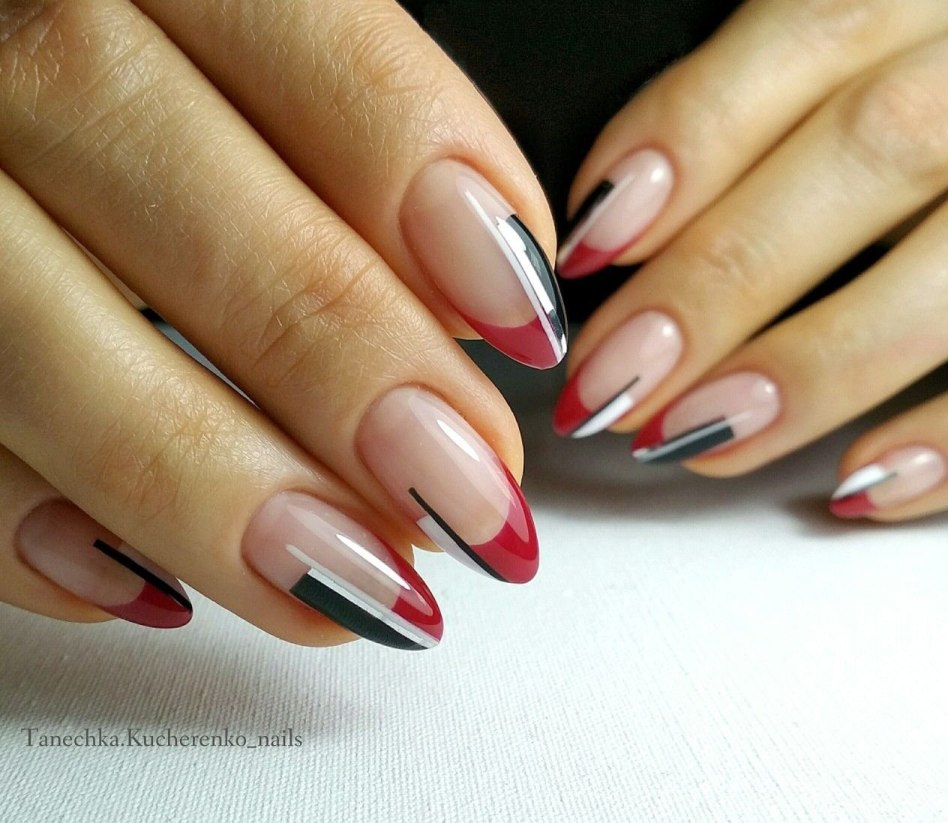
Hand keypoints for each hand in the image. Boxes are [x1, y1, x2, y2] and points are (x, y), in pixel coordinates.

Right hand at [0, 0, 565, 646]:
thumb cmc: (147, 92)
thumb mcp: (245, 70)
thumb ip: (353, 150)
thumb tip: (474, 312)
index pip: (304, 39)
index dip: (425, 183)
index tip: (525, 328)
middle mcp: (10, 45)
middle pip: (178, 198)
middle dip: (342, 370)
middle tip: (465, 497)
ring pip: (35, 337)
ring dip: (214, 490)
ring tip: (362, 579)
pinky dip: (32, 529)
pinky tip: (154, 584)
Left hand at [553, 0, 947, 521]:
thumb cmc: (931, 98)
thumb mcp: (871, 54)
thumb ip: (764, 107)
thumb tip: (617, 222)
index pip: (811, 35)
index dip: (691, 139)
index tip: (590, 244)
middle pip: (873, 152)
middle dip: (723, 278)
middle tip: (615, 378)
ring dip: (815, 364)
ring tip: (702, 437)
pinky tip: (859, 483)